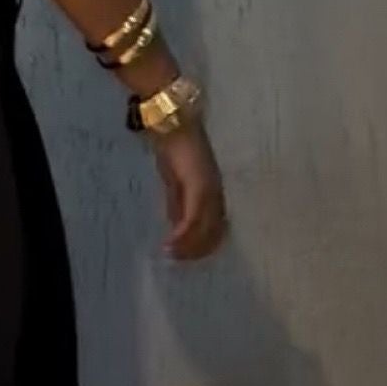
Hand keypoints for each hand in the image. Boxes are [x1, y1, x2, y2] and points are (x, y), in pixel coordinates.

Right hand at [152, 123, 228, 261]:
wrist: (173, 125)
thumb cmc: (174, 148)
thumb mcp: (176, 182)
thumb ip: (179, 203)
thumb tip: (178, 226)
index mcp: (213, 192)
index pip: (216, 226)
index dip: (204, 244)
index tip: (188, 257)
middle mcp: (216, 193)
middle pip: (214, 230)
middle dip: (197, 249)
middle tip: (179, 261)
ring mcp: (209, 190)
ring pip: (206, 227)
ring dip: (190, 245)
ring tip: (173, 255)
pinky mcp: (199, 186)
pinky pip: (193, 217)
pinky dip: (183, 234)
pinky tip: (170, 243)